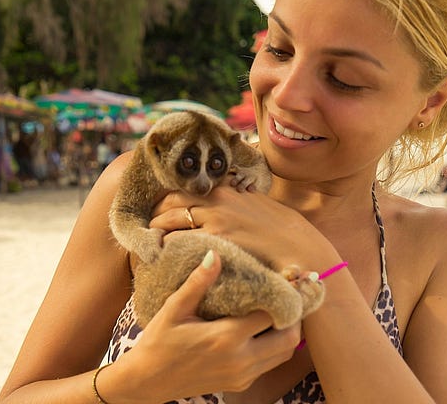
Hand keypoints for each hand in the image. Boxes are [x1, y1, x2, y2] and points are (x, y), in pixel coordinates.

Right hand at [109, 251, 300, 401]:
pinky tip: (260, 330)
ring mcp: (242, 375)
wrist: (147, 382)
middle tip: (286, 297)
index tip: (282, 279)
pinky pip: (270, 364)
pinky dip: (273, 346)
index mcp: (226, 337)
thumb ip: (198, 282)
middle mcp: (240, 359)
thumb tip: (215, 254)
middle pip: (289, 337)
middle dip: (293, 316)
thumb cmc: (158, 342)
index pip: (270, 314)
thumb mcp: (174, 309)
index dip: (280, 295)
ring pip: (284, 353)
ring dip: (286, 332)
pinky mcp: (240, 384)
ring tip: (277, 311)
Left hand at [150, 186, 328, 270]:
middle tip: (146, 231)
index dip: (165, 201)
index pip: (182, 188)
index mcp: (225, 189)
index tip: (157, 212)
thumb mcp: (256, 204)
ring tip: (148, 246)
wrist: (300, 247)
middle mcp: (217, 199)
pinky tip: (162, 258)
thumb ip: (235, 199)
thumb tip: (225, 195)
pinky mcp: (218, 237)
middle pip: (170, 201)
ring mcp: (216, 217)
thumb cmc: (281, 229)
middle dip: (154, 215)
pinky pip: (180, 240)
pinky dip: (167, 248)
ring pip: (170, 220)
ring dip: (155, 232)